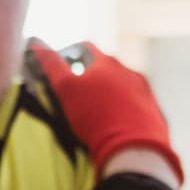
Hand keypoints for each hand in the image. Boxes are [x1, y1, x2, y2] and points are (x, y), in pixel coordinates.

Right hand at [28, 39, 182, 183]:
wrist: (133, 147)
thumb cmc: (95, 115)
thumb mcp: (66, 89)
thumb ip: (51, 65)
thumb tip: (36, 43)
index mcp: (106, 63)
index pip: (86, 47)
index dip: (70, 53)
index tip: (61, 64)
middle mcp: (129, 71)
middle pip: (107, 66)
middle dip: (91, 75)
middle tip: (77, 91)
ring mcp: (145, 91)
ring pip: (123, 85)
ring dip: (110, 91)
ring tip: (98, 110)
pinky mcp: (154, 111)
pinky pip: (137, 104)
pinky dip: (126, 108)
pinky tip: (117, 123)